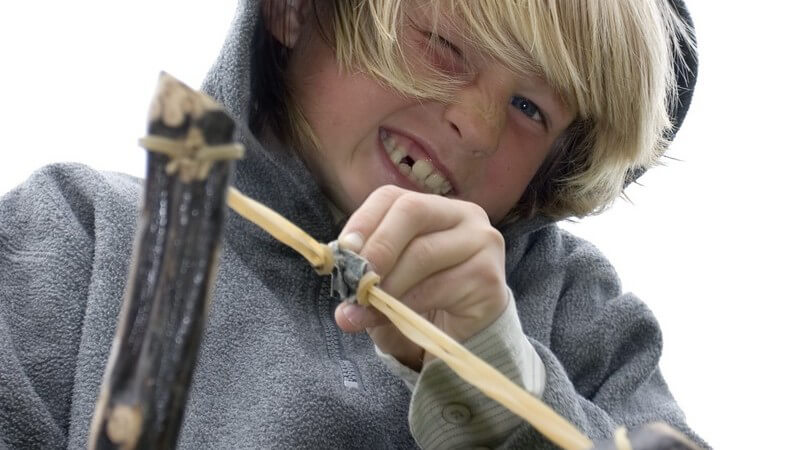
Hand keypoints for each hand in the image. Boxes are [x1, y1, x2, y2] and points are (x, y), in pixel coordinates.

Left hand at [333, 185, 508, 370]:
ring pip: (424, 253)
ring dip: (389, 285)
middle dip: (378, 247)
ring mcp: (482, 241)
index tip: (342, 252)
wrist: (466, 331)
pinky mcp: (489, 276)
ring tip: (367, 308)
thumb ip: (366, 281)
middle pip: (412, 212)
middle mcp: (463, 214)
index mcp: (432, 206)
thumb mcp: (388, 282)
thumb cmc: (423, 298)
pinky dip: (409, 305)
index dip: (362, 221)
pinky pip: (440, 287)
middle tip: (356, 282)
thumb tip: (342, 310)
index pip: (392, 197)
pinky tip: (395, 319)